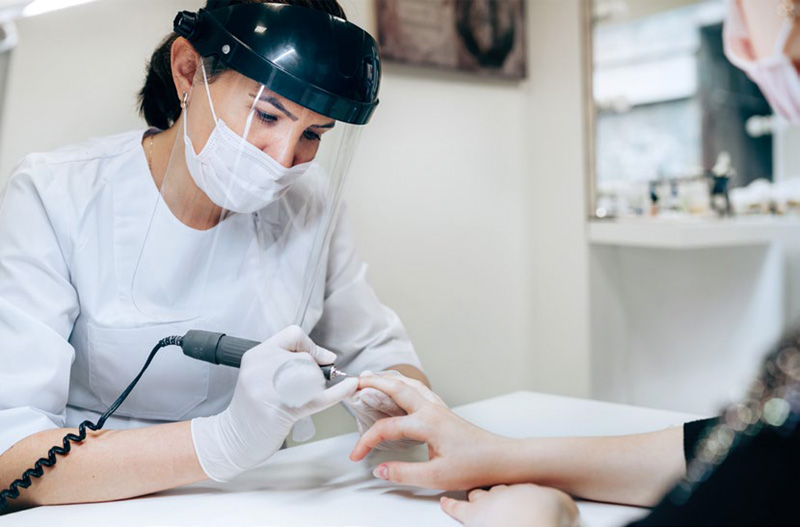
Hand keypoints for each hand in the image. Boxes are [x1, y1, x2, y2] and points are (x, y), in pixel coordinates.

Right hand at [192, 325, 357, 481]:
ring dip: (316, 388)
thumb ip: (287, 359)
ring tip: (300, 399)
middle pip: (306, 358)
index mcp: (256, 354)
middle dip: (314, 373)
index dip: (310, 346)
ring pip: (313, 377)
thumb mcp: (261, 373)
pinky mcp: (279, 411)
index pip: (293, 334)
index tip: (318, 359)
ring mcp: (268, 389)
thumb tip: (328, 357)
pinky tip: (350, 386)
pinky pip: (318, 398)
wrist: (232, 439)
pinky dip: (339, 392)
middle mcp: (260, 368)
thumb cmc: (252, 406)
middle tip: (303, 388)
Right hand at [349, 373, 510, 489]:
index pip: (386, 428)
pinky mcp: (443, 412)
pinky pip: (419, 391)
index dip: (367, 441)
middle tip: (354, 382)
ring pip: (409, 385)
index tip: (357, 455)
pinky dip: (403, 385)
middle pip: (397, 388)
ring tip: (372, 378)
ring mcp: (438, 408)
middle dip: (373, 383)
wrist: (500, 458)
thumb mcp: (435, 476)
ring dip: (389, 380)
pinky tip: (400, 389)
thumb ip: (404, 473)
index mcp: (426, 424)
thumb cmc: (474, 465)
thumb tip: (380, 469)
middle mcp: (431, 410)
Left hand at [441, 484, 579, 526]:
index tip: (516, 494)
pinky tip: (444, 502)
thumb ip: (564, 508)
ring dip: (472, 494)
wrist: (534, 518)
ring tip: (468, 492)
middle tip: (492, 490)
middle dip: (491, 489)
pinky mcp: (472, 514)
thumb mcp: (566, 507)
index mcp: (524, 486)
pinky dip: (449, 505)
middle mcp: (503, 489)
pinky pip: (456, 507)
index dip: (513, 490)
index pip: (515, 486)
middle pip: (493, 486)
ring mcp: (487, 500)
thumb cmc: (548, 515)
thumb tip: (570, 513)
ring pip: (475, 493)